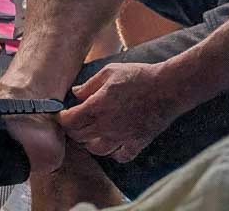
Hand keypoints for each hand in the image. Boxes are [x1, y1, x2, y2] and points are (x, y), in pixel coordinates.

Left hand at [57, 62, 178, 161]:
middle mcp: (107, 125)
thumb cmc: (138, 76)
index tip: (61, 114)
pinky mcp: (137, 143)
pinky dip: (114, 153)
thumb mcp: (109, 72)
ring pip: (97, 150)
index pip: (70, 121)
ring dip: (90, 143)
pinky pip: (120, 156)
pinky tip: (113, 143)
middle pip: (80, 137)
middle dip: (73, 129)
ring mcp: (122, 137)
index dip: (62, 118)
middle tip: (75, 121)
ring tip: (91, 133)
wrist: (167, 88)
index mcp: (98, 106)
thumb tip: (75, 93)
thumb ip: (90, 84)